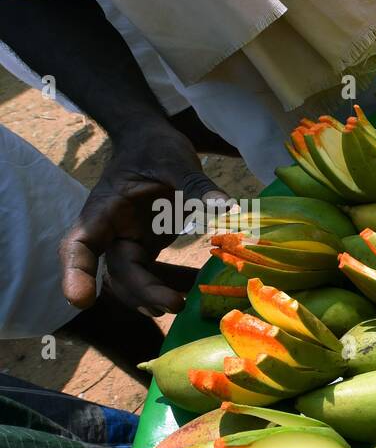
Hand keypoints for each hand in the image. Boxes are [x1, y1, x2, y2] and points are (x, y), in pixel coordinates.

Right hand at [60, 122, 227, 315]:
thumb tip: (226, 208)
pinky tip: (196, 292)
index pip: (79, 244)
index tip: (80, 300)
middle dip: (142, 291)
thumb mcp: (176, 160)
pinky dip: (172, 284)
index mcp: (105, 210)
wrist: (153, 142)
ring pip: (133, 280)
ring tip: (182, 305)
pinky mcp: (148, 247)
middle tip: (176, 304)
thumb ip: (196, 185)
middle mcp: (111, 232)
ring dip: (153, 296)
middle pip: (117, 271)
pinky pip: (155, 274)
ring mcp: (129, 242)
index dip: (77, 272)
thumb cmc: (155, 148)